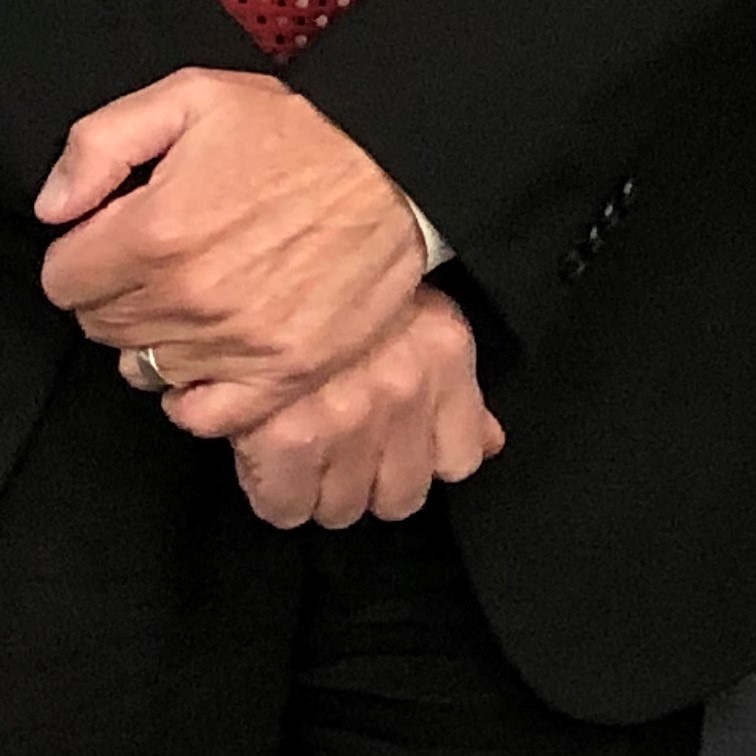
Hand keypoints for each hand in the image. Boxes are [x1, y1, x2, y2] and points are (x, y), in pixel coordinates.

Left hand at [36, 68, 426, 435]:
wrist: (399, 166)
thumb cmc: (299, 131)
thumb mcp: (193, 97)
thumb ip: (101, 143)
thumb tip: (54, 207)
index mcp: (156, 231)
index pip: (62, 280)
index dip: (84, 252)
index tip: (118, 235)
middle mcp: (189, 297)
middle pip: (101, 327)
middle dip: (118, 291)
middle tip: (162, 258)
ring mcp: (238, 343)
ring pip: (143, 368)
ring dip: (156, 336)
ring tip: (195, 296)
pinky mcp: (284, 372)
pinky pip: (202, 415)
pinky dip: (195, 392)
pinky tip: (210, 353)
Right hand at [218, 287, 501, 528]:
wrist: (264, 247)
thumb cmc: (337, 284)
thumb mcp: (416, 319)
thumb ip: (457, 393)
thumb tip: (490, 441)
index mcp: (443, 355)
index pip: (461, 459)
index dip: (424, 461)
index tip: (398, 451)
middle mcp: (405, 390)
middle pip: (401, 497)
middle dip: (370, 482)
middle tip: (343, 452)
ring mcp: (348, 417)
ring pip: (343, 508)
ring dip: (321, 489)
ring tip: (303, 451)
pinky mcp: (288, 437)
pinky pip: (288, 507)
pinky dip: (276, 493)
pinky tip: (269, 460)